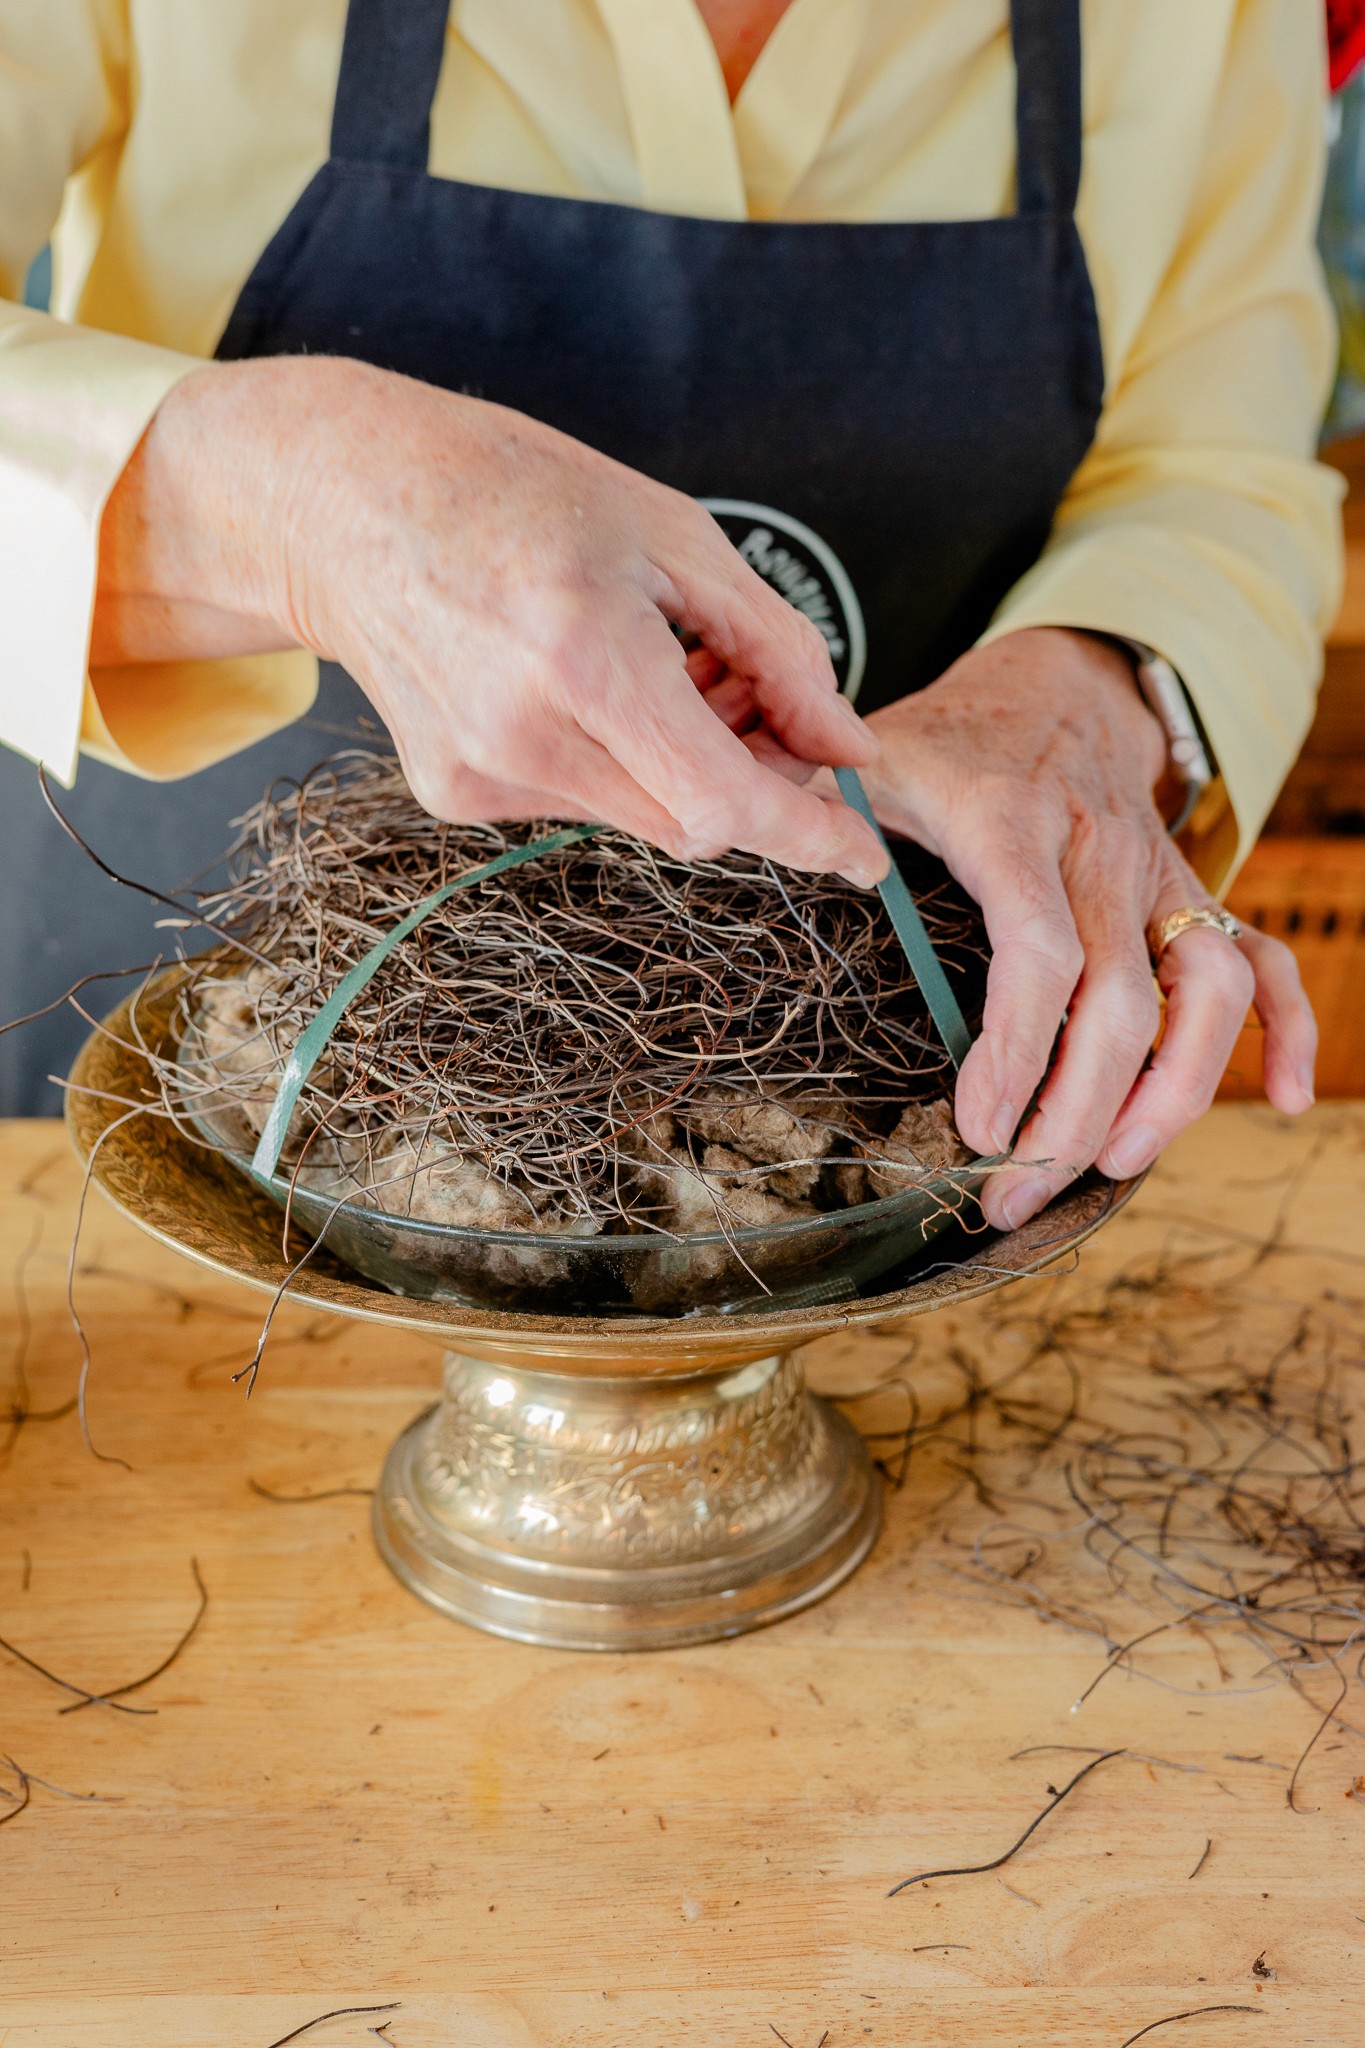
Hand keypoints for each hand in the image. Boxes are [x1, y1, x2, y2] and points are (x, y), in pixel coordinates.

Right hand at [93, 357, 884, 883]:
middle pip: (694, 824)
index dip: (809, 836)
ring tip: (673, 672)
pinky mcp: (454, 795)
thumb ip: (776, 650)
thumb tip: (848, 747)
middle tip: (766, 707)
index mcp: (585, 657)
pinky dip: (619, 763)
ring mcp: (482, 776)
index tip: (863, 854)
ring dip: (687, 770)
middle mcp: (525, 736)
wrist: (347, 504)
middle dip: (755, 783)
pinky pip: (581, 804)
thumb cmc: (515, 492)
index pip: (724, 804)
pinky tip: (591, 688)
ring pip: (641, 818)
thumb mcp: (674, 534)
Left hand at [822, 629, 1315, 1230]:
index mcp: (1012, 821)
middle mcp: (1102, 851)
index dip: (1017, 1047)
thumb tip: (724, 833)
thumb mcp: (866, 754)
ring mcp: (1160, 876)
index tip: (980, 1126)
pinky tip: (1285, 1099)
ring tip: (1116, 1165)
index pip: (1039, 947)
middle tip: (1016, 1190)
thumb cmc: (945, 741)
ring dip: (1179, 1088)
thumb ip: (804, 802)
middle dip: (1077, 1110)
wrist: (1053, 684)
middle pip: (1125, 996)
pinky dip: (1289, 1030)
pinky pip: (1264, 962)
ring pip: (1210, 986)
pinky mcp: (1193, 896)